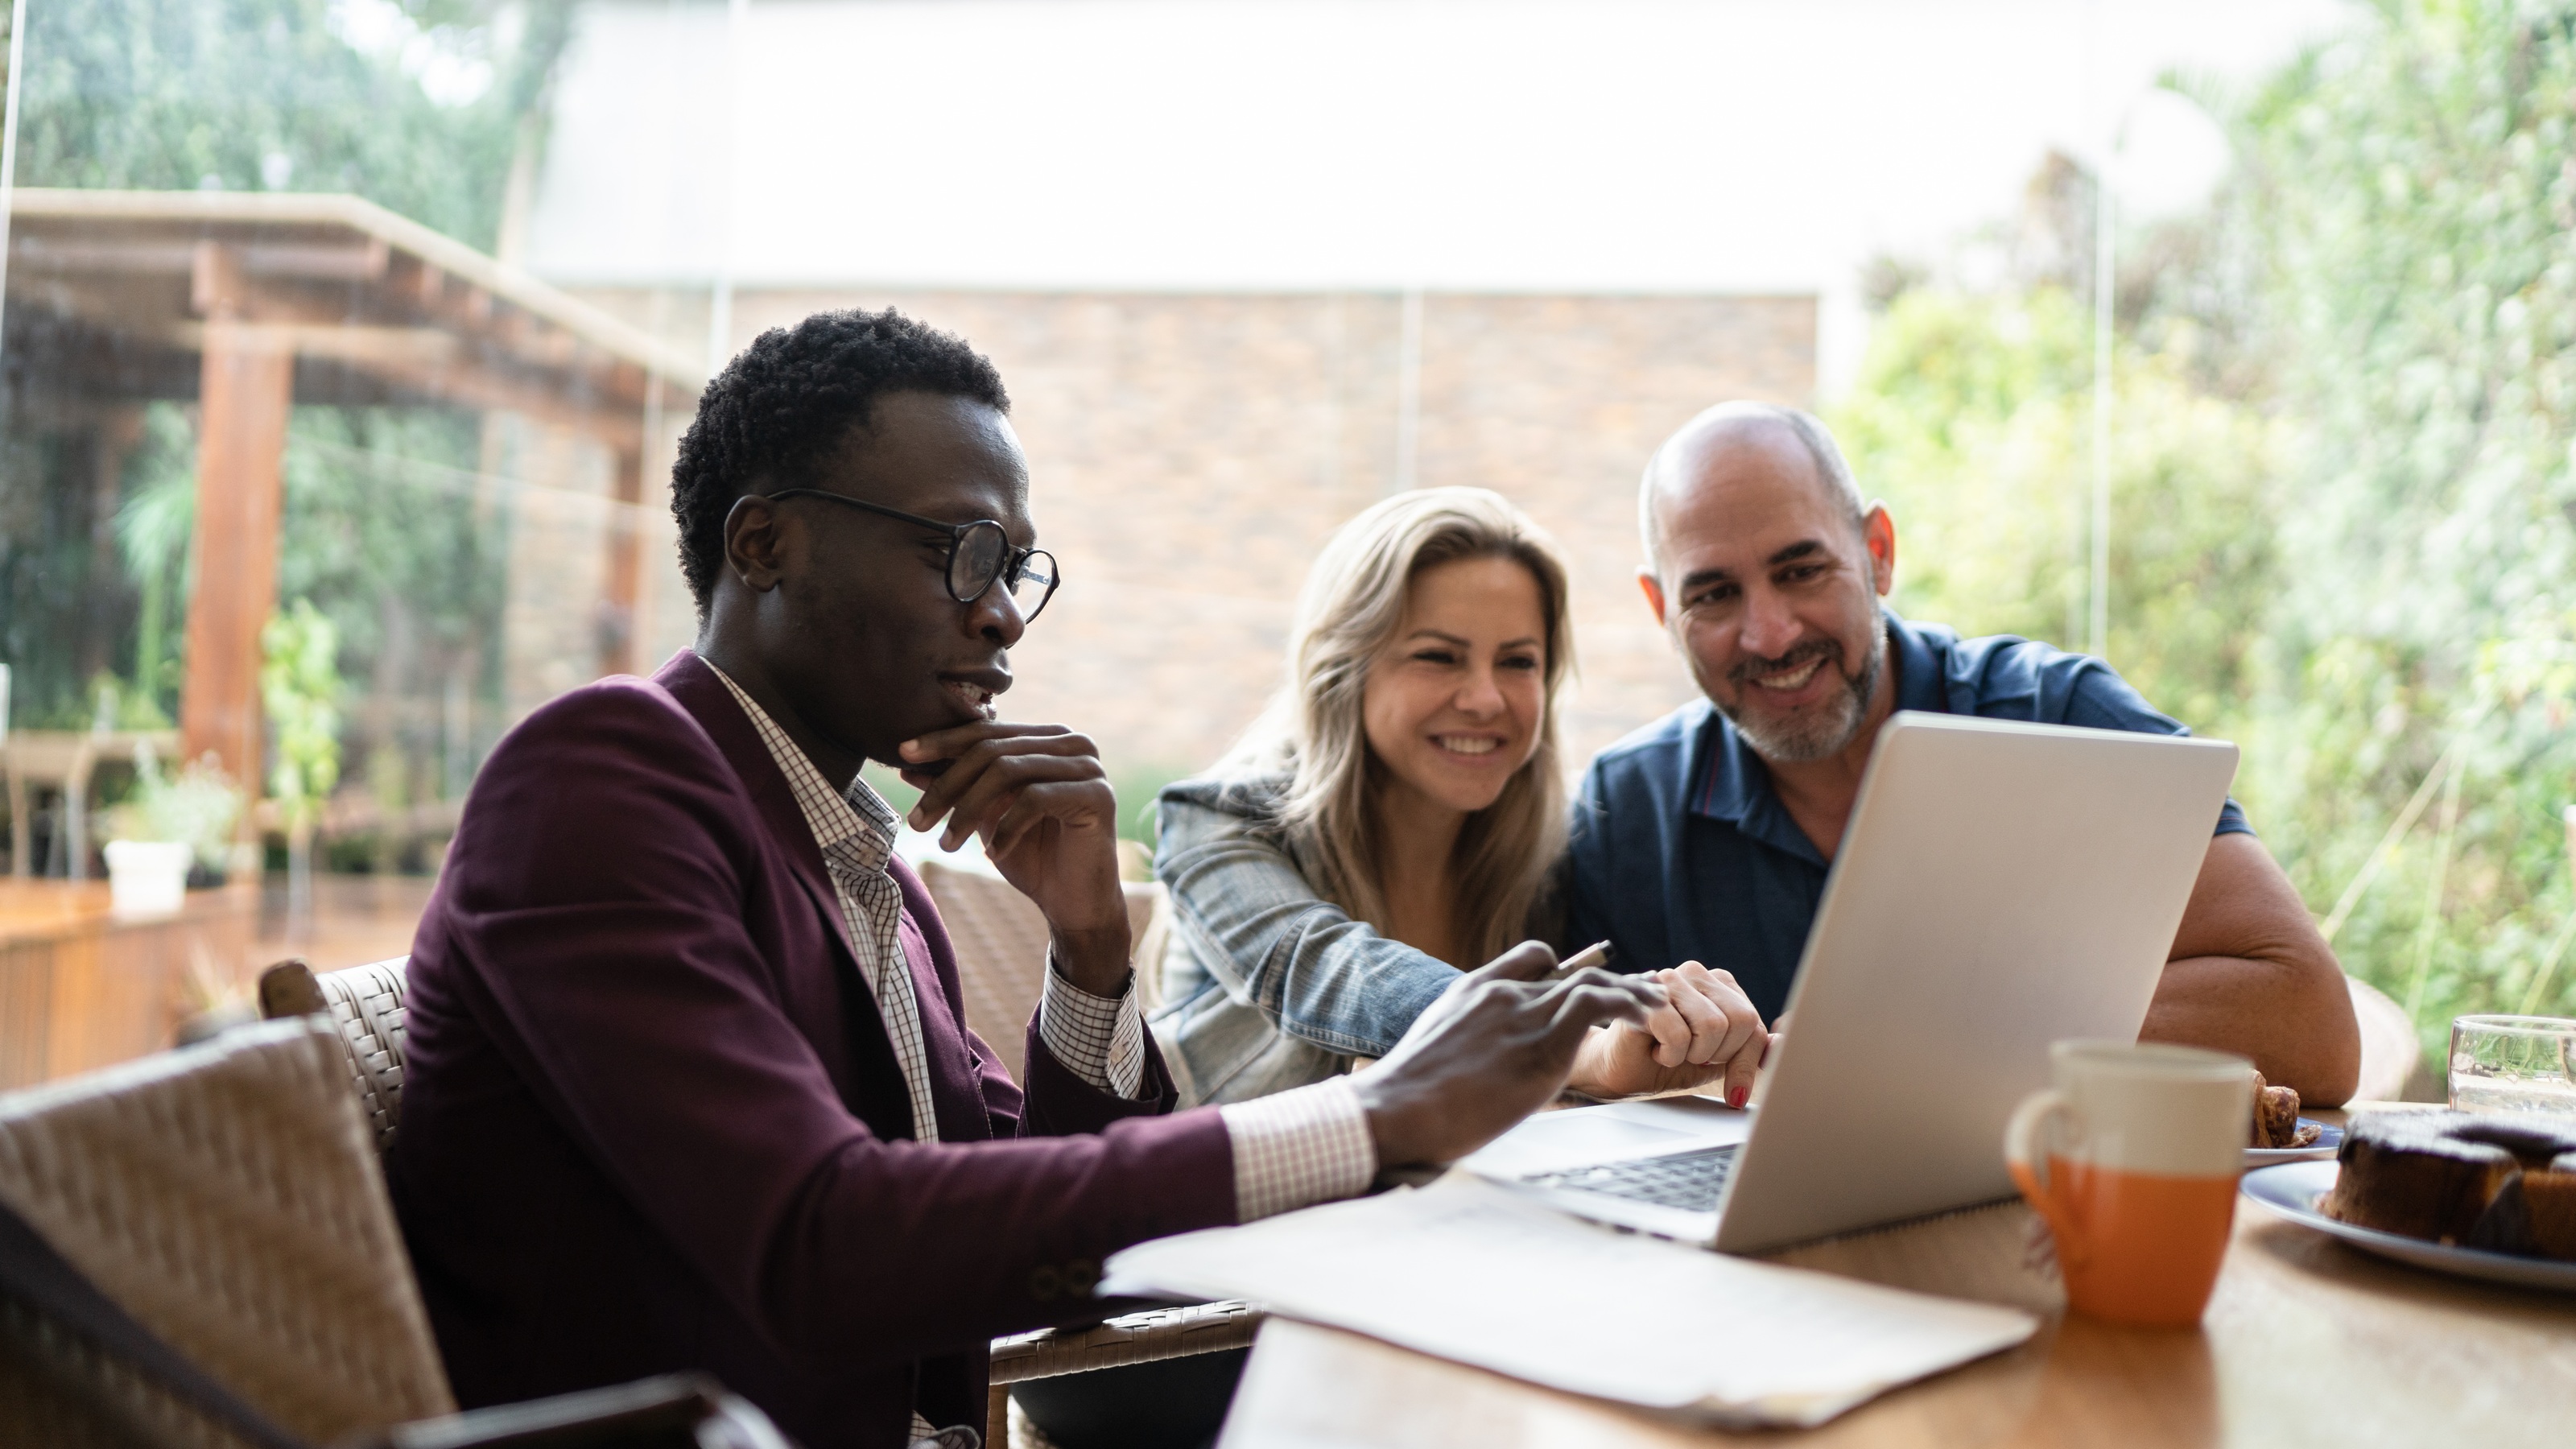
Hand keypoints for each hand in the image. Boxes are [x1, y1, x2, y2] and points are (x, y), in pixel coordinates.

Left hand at [898, 722, 1129, 994]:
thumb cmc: (1032, 856)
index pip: (987, 730)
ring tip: (947, 844)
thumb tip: (907, 764)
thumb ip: (956, 785)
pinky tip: (992, 854)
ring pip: (1009, 771)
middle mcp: (1073, 743)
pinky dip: (1005, 827)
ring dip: (968, 809)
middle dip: (948, 785)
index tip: (904, 755)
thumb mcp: (984, 817)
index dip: (943, 741)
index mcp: (1048, 738)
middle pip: (993, 750)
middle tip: (917, 821)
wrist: (1074, 904)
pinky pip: (1035, 799)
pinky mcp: (1098, 795)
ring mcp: (1089, 767)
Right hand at [1351, 941, 1664, 1167]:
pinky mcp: (1541, 1047)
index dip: (1566, 969)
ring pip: (1591, 983)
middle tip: (1643, 992)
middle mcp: (1502, 995)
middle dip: (1613, 982)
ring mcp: (1522, 1017)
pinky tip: (1644, 1018)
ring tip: (1656, 1005)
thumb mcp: (1434, 1055)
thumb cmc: (1405, 1100)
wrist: (1394, 1109)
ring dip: (1630, 992)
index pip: (1532, 958)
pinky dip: (1626, 1005)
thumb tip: (1477, 1075)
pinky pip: (1595, 1006)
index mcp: (1474, 991)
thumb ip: (1466, 1047)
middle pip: (1572, 973)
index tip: (1589, 987)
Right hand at [1564, 961, 1768, 1105]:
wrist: (1618, 1069)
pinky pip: (1679, 1035)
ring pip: (1713, 1026)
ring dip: (1692, 1054)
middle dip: (1718, 1054)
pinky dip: (1671, 1055)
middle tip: (1691, 1056)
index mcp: (1719, 983)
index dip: (1744, 1062)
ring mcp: (1669, 980)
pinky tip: (1655, 1049)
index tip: (1729, 1083)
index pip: (1754, 1023)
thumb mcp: (1718, 1061)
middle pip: (1740, 1021)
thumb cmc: (1667, 1060)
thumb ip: (1750, 1051)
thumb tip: (1782, 1045)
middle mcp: (1696, 972)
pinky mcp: (1644, 997)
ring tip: (1672, 1051)